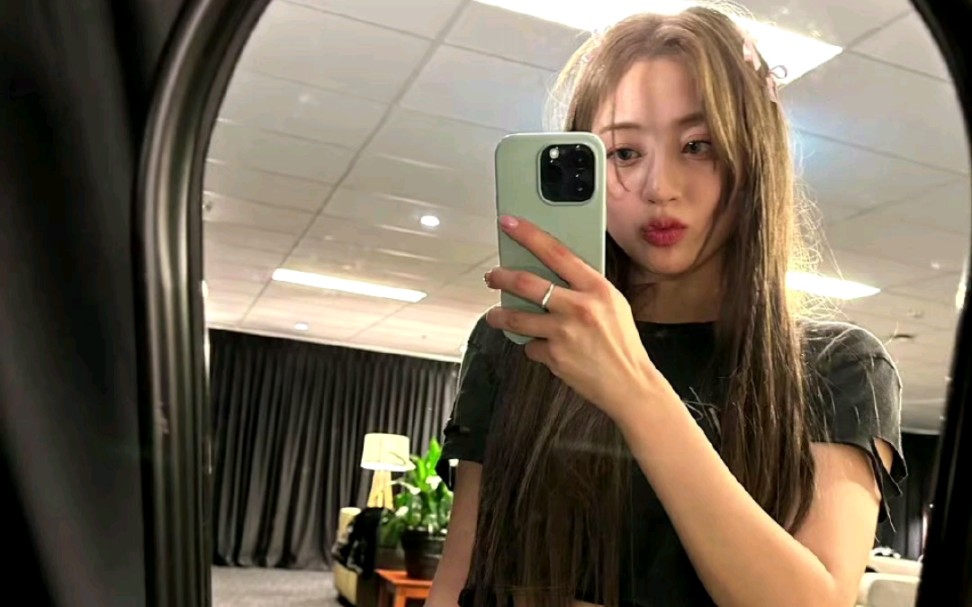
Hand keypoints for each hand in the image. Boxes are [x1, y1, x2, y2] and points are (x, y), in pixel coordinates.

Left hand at [484, 215, 660, 419]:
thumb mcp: (613, 304)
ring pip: (515, 317)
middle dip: (501, 277)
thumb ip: (586, 287)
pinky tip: (542, 347)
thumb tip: (554, 270)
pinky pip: (530, 346)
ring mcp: (563, 332)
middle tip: (492, 276)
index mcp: (596, 288)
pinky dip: (532, 346)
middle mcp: (578, 307)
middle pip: (526, 283)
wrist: (629, 383)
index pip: (556, 251)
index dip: (528, 234)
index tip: (509, 223)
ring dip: (499, 315)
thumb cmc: (622, 342)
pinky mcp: (553, 356)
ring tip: (495, 314)